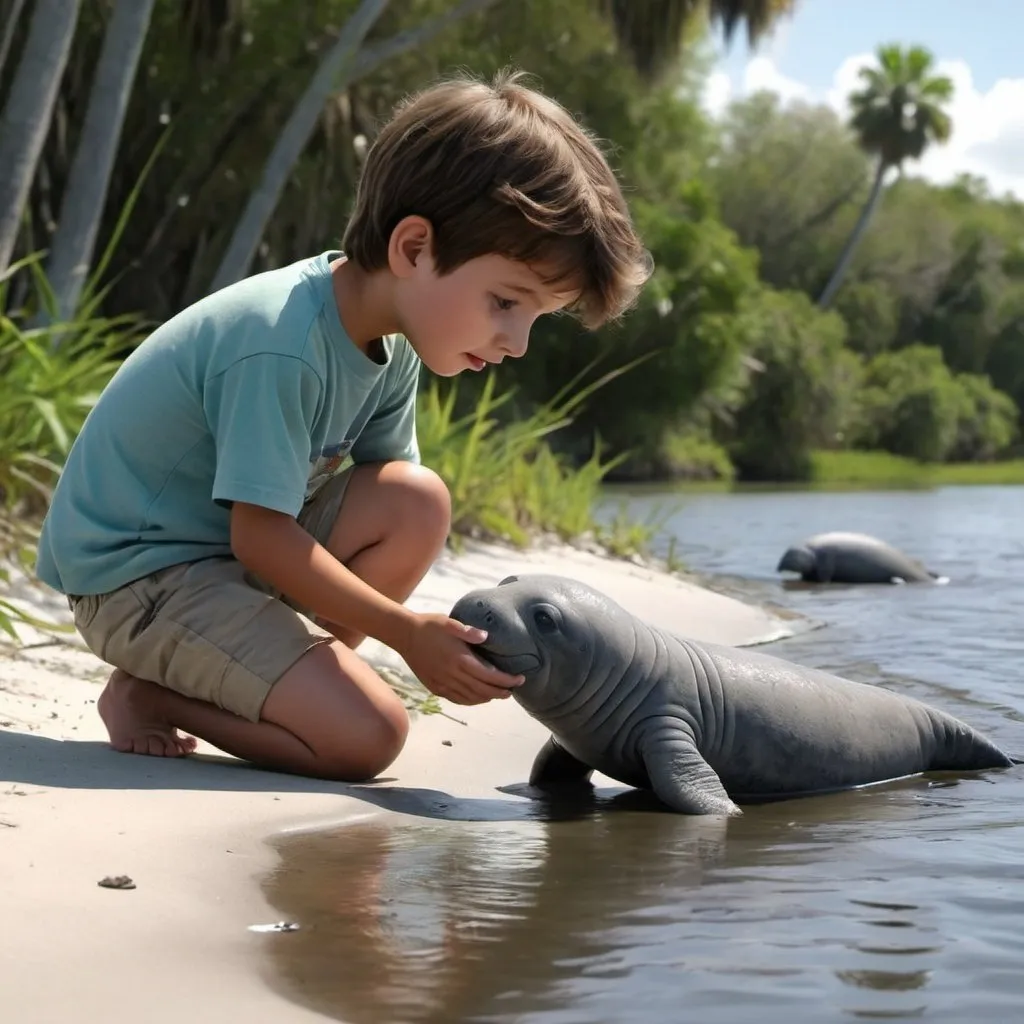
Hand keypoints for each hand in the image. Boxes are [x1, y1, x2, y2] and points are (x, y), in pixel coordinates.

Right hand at [397, 613, 523, 705]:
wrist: (404, 635)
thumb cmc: (429, 625)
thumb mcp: (450, 623)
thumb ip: (468, 631)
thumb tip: (486, 636)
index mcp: (460, 659)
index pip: (490, 676)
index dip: (507, 680)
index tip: (520, 679)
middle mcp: (453, 674)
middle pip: (483, 690)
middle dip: (500, 692)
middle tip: (512, 691)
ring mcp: (443, 683)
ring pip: (470, 697)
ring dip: (487, 698)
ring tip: (498, 694)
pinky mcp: (435, 687)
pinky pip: (456, 699)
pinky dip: (470, 701)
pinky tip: (477, 698)